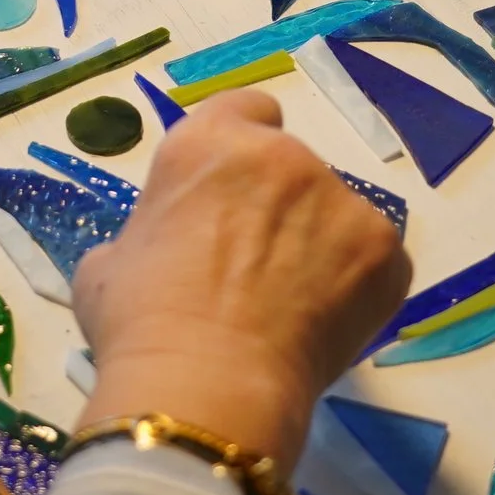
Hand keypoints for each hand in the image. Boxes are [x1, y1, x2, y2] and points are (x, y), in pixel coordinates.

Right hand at [71, 91, 411, 473]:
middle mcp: (281, 154)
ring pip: (334, 212)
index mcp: (208, 143)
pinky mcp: (384, 248)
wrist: (205, 384)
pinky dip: (354, 285)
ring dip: (317, 244)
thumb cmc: (140, 323)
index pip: (247, 110)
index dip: (242, 151)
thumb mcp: (110, 262)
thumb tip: (168, 250)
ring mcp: (341, 198)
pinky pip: (371, 258)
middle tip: (254, 269)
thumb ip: (151, 231)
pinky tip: (320, 325)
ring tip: (288, 307)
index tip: (235, 193)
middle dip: (278, 207)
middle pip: (291, 166)